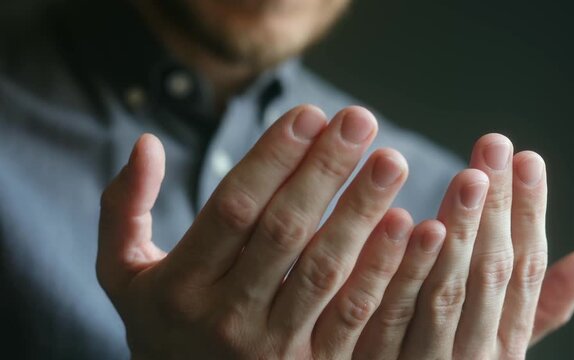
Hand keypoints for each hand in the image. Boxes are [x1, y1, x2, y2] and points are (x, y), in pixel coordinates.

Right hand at [97, 106, 416, 358]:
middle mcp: (227, 318)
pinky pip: (353, 316)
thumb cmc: (161, 325)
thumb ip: (124, 209)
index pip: (232, 209)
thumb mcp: (122, 273)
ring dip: (362, 212)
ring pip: (325, 270)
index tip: (309, 113)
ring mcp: (273, 348)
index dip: (272, 158)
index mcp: (181, 287)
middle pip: (284, 231)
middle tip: (360, 120)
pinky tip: (409, 226)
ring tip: (391, 161)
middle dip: (324, 170)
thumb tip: (145, 143)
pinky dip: (383, 270)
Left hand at [354, 134, 573, 358]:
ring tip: (468, 176)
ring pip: (448, 290)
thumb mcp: (501, 342)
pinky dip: (405, 269)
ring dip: (461, 231)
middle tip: (495, 147)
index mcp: (507, 342)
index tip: (528, 159)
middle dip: (497, 208)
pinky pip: (392, 314)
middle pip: (492, 272)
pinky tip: (409, 223)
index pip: (526, 270)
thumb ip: (540, 306)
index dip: (530, 214)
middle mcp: (477, 353)